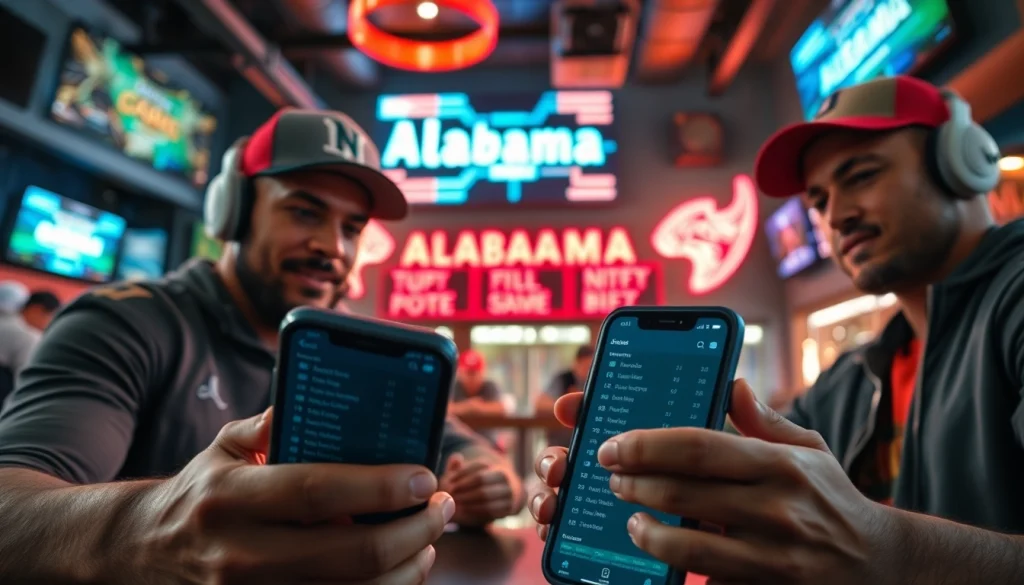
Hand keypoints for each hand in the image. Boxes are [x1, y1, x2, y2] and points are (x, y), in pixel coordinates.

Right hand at [135, 409, 454, 583]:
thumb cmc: (200, 494)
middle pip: (349, 553)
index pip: (317, 491)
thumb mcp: (221, 449)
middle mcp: (240, 554)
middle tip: (441, 507)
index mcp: (230, 498)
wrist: (141, 554)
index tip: (425, 476)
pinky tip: (400, 571)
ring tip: (429, 541)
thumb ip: (267, 425)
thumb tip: (323, 403)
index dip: (380, 485)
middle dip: (413, 531)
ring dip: (406, 569)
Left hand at [439, 453, 520, 526]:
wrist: (496, 502)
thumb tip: (456, 458)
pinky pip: (490, 510)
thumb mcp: (466, 476)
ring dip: (467, 499)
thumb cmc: (476, 487)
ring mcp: (508, 493)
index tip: (449, 479)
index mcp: (494, 466)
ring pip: (485, 495)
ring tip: (455, 501)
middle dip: (463, 486)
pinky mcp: (507, 509)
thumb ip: (458, 467)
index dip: (462, 472)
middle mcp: (504, 478)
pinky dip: (475, 509)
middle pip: (481, 479)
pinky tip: (464, 509)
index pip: (478, 465)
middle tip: (450, 492)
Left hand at [529, 382, 901, 584]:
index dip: (646, 444)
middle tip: (612, 477)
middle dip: (633, 484)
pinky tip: (653, 551)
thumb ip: (764, 420)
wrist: (882, 565)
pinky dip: (671, 565)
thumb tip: (730, 383)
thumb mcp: (809, 451)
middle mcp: (777, 508)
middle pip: (681, 493)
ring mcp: (773, 556)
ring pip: (687, 544)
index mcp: (780, 464)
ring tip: (628, 517)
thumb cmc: (832, 499)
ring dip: (644, 530)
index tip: (613, 445)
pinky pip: (707, 578)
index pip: (698, 445)